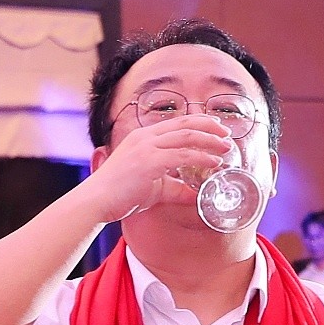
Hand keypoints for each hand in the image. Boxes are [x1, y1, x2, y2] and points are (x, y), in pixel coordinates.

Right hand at [81, 116, 244, 223]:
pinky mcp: (149, 161)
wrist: (96, 201)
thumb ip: (174, 188)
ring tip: (226, 147)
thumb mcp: (152, 188)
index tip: (216, 127)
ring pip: (187, 136)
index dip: (200, 122)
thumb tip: (195, 195)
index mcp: (143, 137)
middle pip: (185, 123)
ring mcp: (146, 147)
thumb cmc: (119, 195)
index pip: (177, 123)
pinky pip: (183, 155)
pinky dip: (202, 157)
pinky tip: (214, 162)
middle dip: (210, 126)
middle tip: (227, 133)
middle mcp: (145, 137)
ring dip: (210, 141)